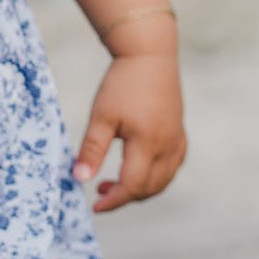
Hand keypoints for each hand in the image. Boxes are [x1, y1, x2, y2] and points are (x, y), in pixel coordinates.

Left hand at [71, 52, 186, 210]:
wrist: (149, 53)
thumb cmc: (122, 82)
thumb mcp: (101, 115)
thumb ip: (92, 149)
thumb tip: (79, 179)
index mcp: (147, 144)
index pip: (132, 186)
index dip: (113, 201)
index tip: (94, 205)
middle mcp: (167, 147)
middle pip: (149, 188)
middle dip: (125, 196)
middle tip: (100, 190)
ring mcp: (176, 140)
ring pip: (163, 180)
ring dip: (141, 188)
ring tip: (115, 181)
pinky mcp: (180, 132)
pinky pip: (173, 166)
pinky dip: (157, 176)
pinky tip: (140, 166)